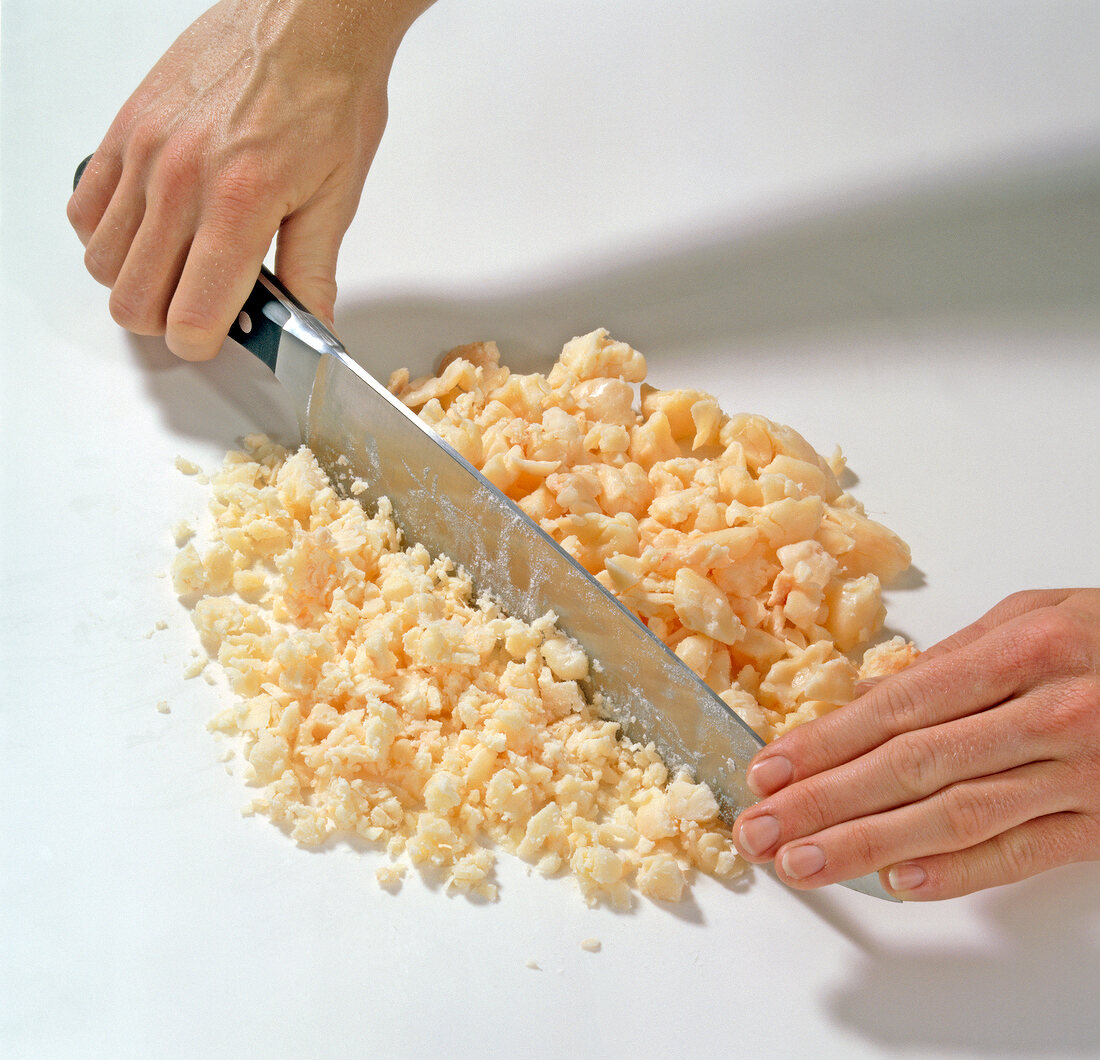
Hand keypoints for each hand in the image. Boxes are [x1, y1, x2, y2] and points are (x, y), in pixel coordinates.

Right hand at [67, 0, 430, 359]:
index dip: (203, 344)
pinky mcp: (124, 128)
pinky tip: (153, 228)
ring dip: (137, 281)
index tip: (222, 334)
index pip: (190, 317)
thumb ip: (313, 274)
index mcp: (239, 206)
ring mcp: (143, 152)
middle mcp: (179, 181)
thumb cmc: (329, 98)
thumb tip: (311, 330)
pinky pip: (84, 208)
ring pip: (102, 263)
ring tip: (182, 264)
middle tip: (204, 303)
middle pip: (133, 302)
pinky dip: (108, 235)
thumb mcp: (336, 199)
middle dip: (168, 321)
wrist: (308, 19)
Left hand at [732, 589, 1099, 899]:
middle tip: (762, 829)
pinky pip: (1025, 853)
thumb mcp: (1041, 614)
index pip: (898, 706)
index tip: (770, 770)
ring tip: (805, 863)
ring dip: (869, 846)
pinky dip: (959, 872)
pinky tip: (900, 883)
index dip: (826, 743)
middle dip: (824, 801)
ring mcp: (1081, 775)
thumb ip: (958, 655)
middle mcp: (1048, 714)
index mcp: (1023, 651)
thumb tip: (874, 696)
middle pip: (911, 766)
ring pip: (956, 816)